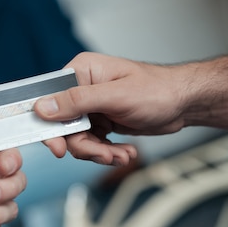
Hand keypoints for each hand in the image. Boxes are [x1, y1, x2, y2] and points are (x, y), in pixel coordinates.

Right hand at [34, 52, 186, 164]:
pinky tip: (125, 152)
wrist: (184, 104)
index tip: (58, 147)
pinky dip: (107, 152)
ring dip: (99, 152)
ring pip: (78, 139)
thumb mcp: (115, 96)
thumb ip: (77, 101)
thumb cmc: (158, 90)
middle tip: (101, 155)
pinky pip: (93, 144)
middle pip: (63, 125)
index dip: (49, 125)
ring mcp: (91, 107)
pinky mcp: (101, 122)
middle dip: (83, 145)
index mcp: (81, 72)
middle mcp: (82, 88)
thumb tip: (43, 107)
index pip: (49, 99)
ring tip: (121, 155)